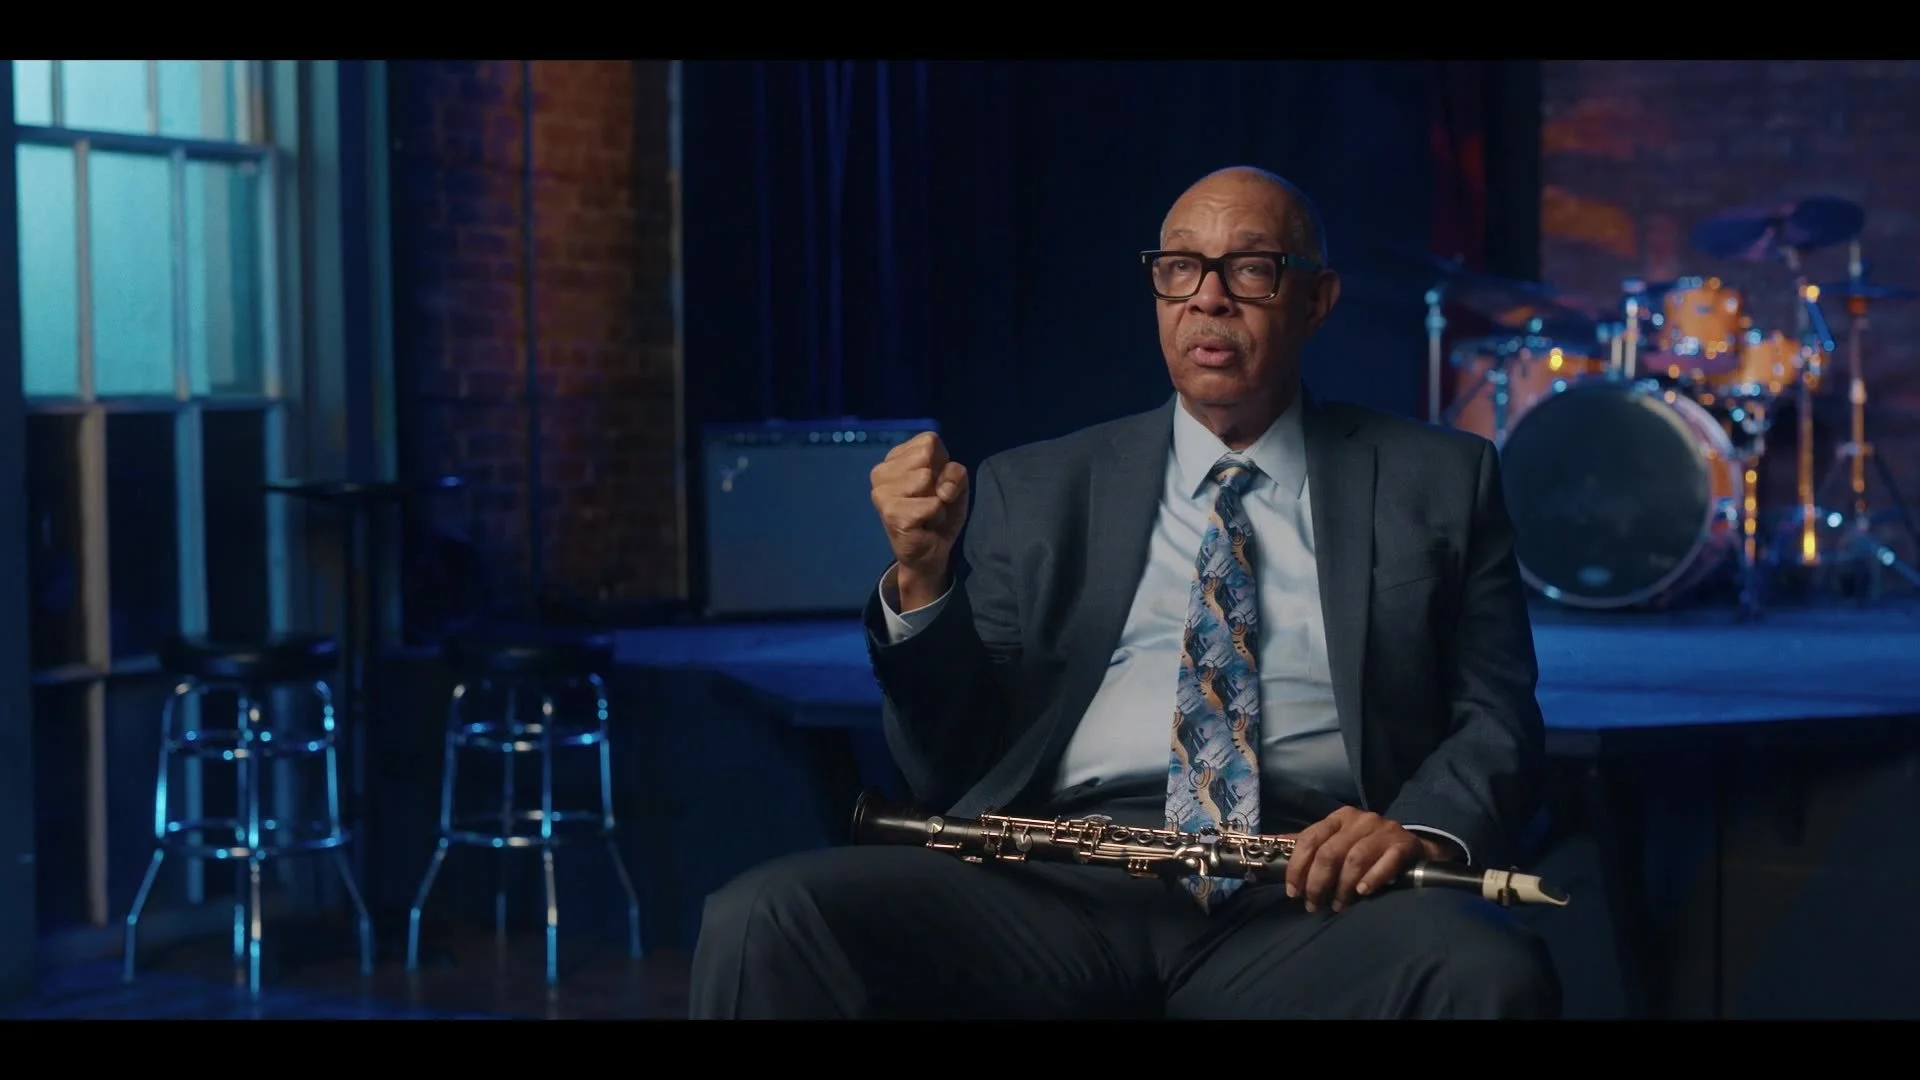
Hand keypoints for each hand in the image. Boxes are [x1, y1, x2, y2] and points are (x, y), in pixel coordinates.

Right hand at [869, 432, 968, 603]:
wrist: (929, 552)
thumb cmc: (939, 512)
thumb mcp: (955, 484)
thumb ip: (955, 472)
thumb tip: (942, 489)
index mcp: (895, 457)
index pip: (929, 440)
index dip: (942, 462)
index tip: (935, 482)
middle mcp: (881, 471)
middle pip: (927, 456)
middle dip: (938, 481)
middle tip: (929, 500)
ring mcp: (882, 493)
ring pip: (927, 479)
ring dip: (937, 500)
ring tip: (926, 512)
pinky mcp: (891, 514)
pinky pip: (931, 504)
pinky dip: (936, 515)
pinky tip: (924, 524)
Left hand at [1281, 806, 1451, 913]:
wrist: (1414, 846)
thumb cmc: (1367, 847)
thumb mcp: (1335, 840)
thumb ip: (1305, 844)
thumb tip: (1264, 842)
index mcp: (1338, 818)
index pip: (1309, 839)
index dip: (1297, 867)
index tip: (1293, 892)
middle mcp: (1360, 820)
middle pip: (1330, 852)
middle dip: (1317, 883)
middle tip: (1313, 905)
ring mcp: (1383, 830)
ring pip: (1354, 859)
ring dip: (1342, 887)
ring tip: (1338, 906)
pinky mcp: (1404, 844)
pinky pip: (1386, 863)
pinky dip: (1372, 879)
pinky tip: (1363, 893)